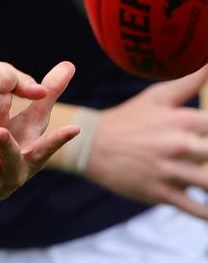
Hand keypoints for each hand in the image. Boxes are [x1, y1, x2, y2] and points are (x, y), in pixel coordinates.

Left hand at [0, 61, 77, 212]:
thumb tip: (70, 64)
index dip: (59, 140)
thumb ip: (46, 94)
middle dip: (8, 148)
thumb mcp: (26, 119)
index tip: (73, 129)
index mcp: (29, 156)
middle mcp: (12, 173)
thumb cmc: (8, 140)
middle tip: (1, 130)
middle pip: (13, 163)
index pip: (46, 148)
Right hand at [85, 64, 207, 218]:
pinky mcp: (162, 193)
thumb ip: (190, 82)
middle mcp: (178, 144)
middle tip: (205, 154)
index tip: (207, 135)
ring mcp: (170, 171)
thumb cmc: (131, 118)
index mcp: (181, 119)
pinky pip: (195, 209)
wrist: (94, 144)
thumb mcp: (157, 96)